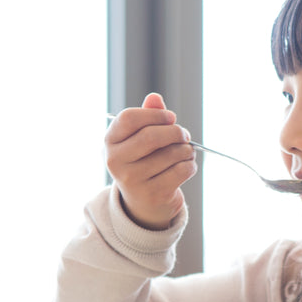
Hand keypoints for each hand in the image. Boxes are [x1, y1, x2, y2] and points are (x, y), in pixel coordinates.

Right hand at [105, 93, 196, 229]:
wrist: (143, 203)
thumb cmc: (144, 161)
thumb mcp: (140, 138)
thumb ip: (147, 116)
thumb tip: (154, 97)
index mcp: (110, 142)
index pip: (128, 118)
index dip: (155, 114)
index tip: (171, 118)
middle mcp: (115, 161)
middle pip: (150, 136)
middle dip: (175, 132)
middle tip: (184, 135)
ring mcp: (132, 180)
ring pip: (171, 154)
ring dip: (187, 150)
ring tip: (187, 152)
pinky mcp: (153, 194)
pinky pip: (181, 171)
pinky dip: (190, 165)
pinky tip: (187, 166)